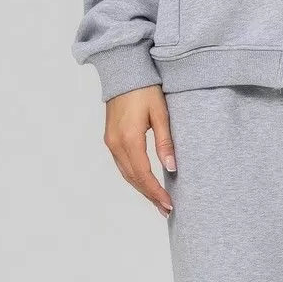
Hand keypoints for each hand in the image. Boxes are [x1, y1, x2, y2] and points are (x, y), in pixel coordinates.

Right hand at [104, 85, 176, 217]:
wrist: (124, 71)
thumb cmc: (145, 89)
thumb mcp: (161, 114)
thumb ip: (166, 142)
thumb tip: (172, 168)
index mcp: (129, 138)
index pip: (143, 174)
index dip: (156, 192)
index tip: (169, 204)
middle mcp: (115, 144)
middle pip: (133, 178)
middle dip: (150, 195)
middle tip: (167, 210)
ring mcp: (110, 142)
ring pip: (126, 173)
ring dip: (142, 189)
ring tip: (158, 202)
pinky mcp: (110, 138)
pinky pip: (122, 165)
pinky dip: (134, 177)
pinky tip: (145, 183)